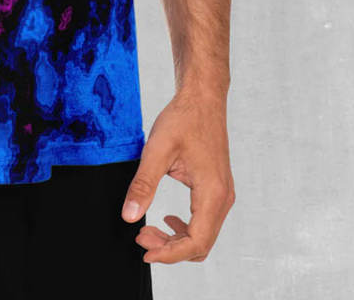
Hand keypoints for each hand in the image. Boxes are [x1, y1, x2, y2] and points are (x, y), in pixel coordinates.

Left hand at [121, 88, 234, 263]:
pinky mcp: (218, 189)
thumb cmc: (183, 119)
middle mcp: (223, 198)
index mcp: (212, 193)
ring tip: (149, 229)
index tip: (144, 251)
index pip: (196, 241)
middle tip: (141, 237)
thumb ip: (143, 185)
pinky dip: (185, 227)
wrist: (202, 99)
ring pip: (204, 235)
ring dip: (177, 239)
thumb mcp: (157, 150)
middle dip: (170, 248)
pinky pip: (205, 221)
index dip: (169, 254)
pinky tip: (167, 217)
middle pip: (201, 244)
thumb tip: (129, 217)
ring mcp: (223, 194)